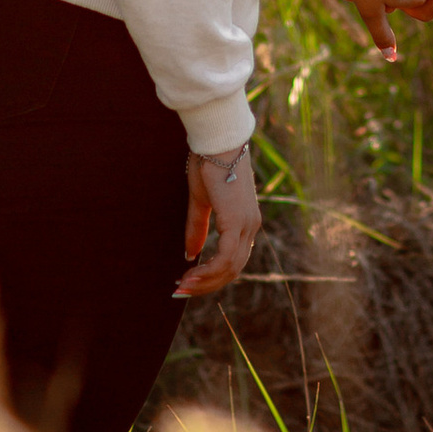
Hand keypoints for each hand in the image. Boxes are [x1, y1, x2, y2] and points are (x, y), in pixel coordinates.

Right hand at [176, 141, 259, 300]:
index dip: (211, 275)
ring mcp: (247, 225)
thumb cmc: (208, 164)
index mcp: (245, 222)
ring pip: (230, 268)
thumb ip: (197, 228)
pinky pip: (225, 257)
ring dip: (205, 281)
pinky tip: (190, 274)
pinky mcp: (237, 222)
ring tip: (182, 285)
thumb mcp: (200, 201)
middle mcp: (251, 226)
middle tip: (181, 290)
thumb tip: (191, 255)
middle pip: (233, 270)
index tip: (188, 282)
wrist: (217, 142)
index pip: (233, 260)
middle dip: (206, 284)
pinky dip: (208, 270)